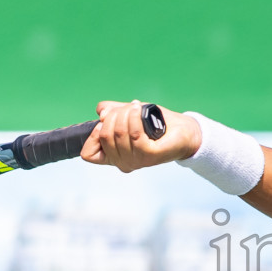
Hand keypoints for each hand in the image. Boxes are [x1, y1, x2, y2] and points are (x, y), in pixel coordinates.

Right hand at [80, 99, 201, 171]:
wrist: (183, 131)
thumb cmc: (156, 124)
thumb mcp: (129, 114)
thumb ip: (112, 112)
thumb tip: (101, 110)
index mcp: (114, 156)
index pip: (88, 154)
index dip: (93, 135)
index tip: (105, 121)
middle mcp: (123, 162)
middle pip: (104, 135)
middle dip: (113, 115)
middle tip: (128, 108)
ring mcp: (136, 161)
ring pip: (118, 132)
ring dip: (125, 113)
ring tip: (136, 107)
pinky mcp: (150, 155)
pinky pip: (134, 134)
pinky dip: (135, 118)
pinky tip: (139, 111)